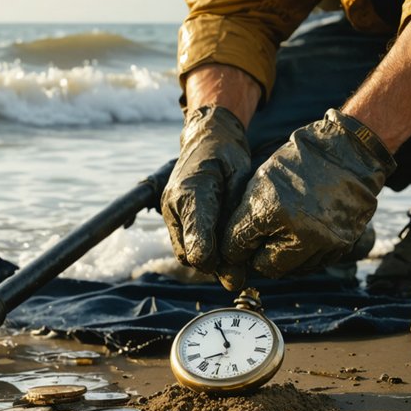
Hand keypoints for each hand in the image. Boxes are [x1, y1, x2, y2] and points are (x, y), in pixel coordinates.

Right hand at [161, 105, 251, 273]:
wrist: (206, 137)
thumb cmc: (228, 154)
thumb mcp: (241, 177)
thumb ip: (235, 212)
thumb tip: (235, 245)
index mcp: (192, 191)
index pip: (197, 238)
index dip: (214, 260)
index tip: (236, 272)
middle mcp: (173, 204)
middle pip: (190, 254)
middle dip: (215, 265)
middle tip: (242, 271)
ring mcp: (168, 212)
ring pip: (186, 254)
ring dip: (208, 260)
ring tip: (234, 255)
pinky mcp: (170, 217)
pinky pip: (184, 246)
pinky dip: (202, 250)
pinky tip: (222, 244)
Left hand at [217, 109, 396, 288]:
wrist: (348, 153)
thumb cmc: (298, 164)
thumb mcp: (259, 184)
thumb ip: (242, 218)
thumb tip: (230, 250)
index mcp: (271, 211)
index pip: (237, 248)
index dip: (233, 248)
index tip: (236, 244)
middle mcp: (300, 233)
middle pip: (265, 267)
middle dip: (258, 256)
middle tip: (261, 241)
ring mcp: (324, 243)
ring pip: (290, 270)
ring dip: (283, 257)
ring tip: (286, 232)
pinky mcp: (342, 247)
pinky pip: (313, 264)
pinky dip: (304, 255)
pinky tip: (305, 234)